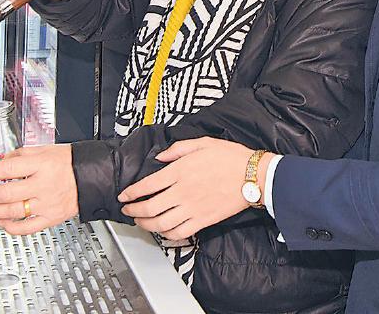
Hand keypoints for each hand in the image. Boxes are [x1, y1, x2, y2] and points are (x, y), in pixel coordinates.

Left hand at [0, 144, 77, 235]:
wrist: (94, 176)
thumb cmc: (70, 162)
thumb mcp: (45, 149)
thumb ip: (21, 154)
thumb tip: (0, 162)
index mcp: (41, 164)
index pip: (7, 169)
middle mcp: (43, 184)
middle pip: (5, 193)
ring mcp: (46, 203)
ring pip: (12, 211)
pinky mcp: (51, 218)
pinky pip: (28, 227)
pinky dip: (11, 227)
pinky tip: (2, 222)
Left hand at [117, 137, 271, 240]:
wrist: (253, 176)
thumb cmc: (231, 158)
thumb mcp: (202, 142)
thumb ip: (177, 149)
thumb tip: (160, 157)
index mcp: (180, 171)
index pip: (147, 185)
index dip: (131, 193)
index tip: (125, 196)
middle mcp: (183, 192)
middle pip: (149, 208)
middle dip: (133, 211)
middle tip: (128, 210)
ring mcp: (192, 208)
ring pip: (160, 223)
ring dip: (146, 225)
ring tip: (140, 222)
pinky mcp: (203, 220)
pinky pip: (179, 232)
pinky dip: (166, 234)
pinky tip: (163, 230)